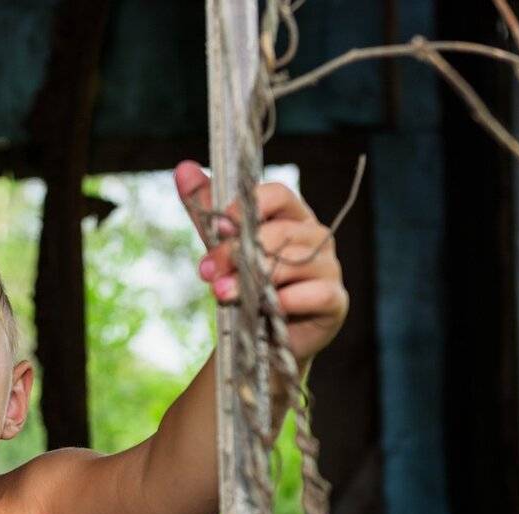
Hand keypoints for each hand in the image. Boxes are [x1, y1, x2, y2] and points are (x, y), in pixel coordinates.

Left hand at [173, 160, 347, 362]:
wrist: (260, 340)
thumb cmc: (246, 285)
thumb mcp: (221, 245)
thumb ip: (206, 209)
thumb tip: (183, 169)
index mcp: (292, 216)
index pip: (278, 194)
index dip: (249, 206)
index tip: (219, 227)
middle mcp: (315, 237)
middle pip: (280, 232)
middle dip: (238, 251)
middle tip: (207, 271)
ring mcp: (329, 268)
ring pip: (294, 263)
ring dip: (253, 279)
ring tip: (222, 292)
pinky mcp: (335, 301)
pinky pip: (318, 293)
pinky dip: (288, 301)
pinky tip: (265, 309)